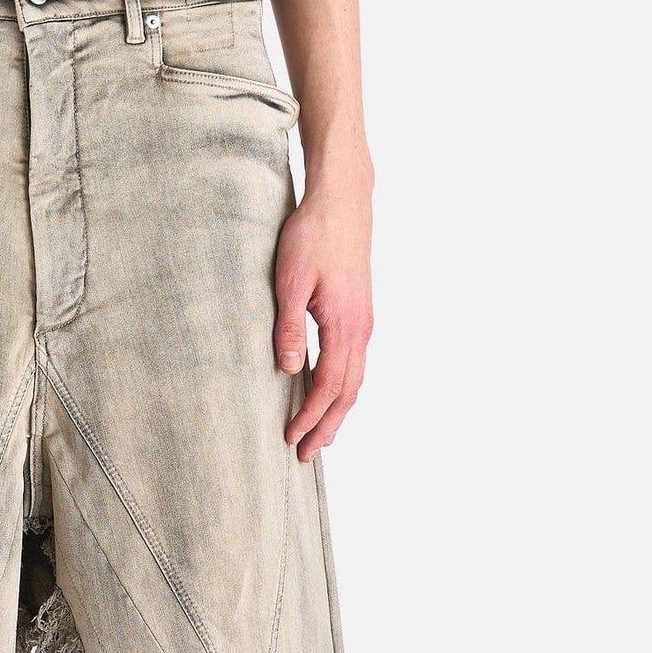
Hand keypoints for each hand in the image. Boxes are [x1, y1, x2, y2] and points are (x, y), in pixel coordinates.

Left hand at [273, 182, 373, 461]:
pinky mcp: (359, 312)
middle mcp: (360, 328)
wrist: (342, 199)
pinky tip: (329, 395)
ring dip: (336, 410)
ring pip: (355, 379)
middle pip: (347, 392)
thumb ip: (289, 328)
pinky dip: (343, 388)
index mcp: (344, 324)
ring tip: (318, 435)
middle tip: (305, 453)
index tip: (292, 438)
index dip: (311, 416)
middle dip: (326, 425)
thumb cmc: (313, 235)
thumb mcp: (291, 281)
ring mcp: (363, 321)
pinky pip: (355, 362)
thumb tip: (288, 371)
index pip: (329, 385)